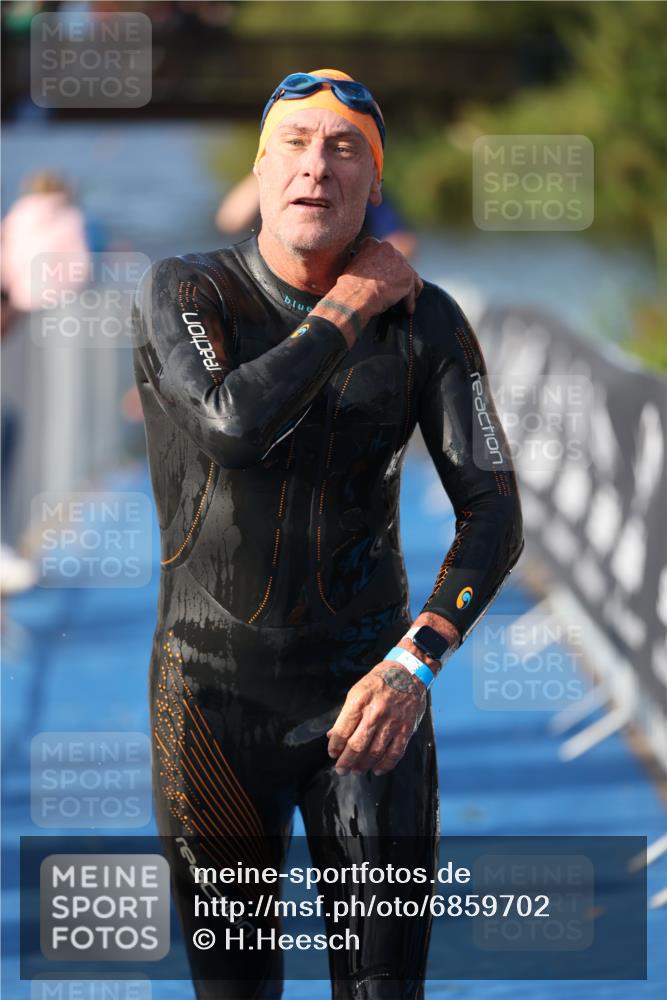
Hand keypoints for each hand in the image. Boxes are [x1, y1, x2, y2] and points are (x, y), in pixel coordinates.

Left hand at [326, 660, 426, 776]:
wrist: (409, 671)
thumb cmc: (380, 681)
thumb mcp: (358, 691)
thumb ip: (346, 715)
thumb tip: (333, 735)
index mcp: (359, 701)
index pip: (342, 731)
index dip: (335, 746)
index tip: (333, 753)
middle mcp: (375, 712)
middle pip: (356, 745)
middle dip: (346, 762)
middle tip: (341, 769)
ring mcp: (392, 722)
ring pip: (374, 752)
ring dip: (363, 766)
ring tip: (357, 770)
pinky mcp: (406, 728)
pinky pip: (395, 753)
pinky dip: (385, 765)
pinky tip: (377, 769)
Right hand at [336, 237, 423, 319]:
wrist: (355, 297)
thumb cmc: (348, 287)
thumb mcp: (351, 266)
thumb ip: (362, 261)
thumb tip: (366, 269)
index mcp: (372, 244)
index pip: (383, 250)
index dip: (385, 262)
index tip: (384, 272)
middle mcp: (388, 248)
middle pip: (399, 262)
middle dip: (398, 274)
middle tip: (396, 287)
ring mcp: (400, 262)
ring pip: (409, 275)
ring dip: (409, 286)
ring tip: (408, 298)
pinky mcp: (407, 278)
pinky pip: (412, 291)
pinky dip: (410, 301)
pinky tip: (408, 309)